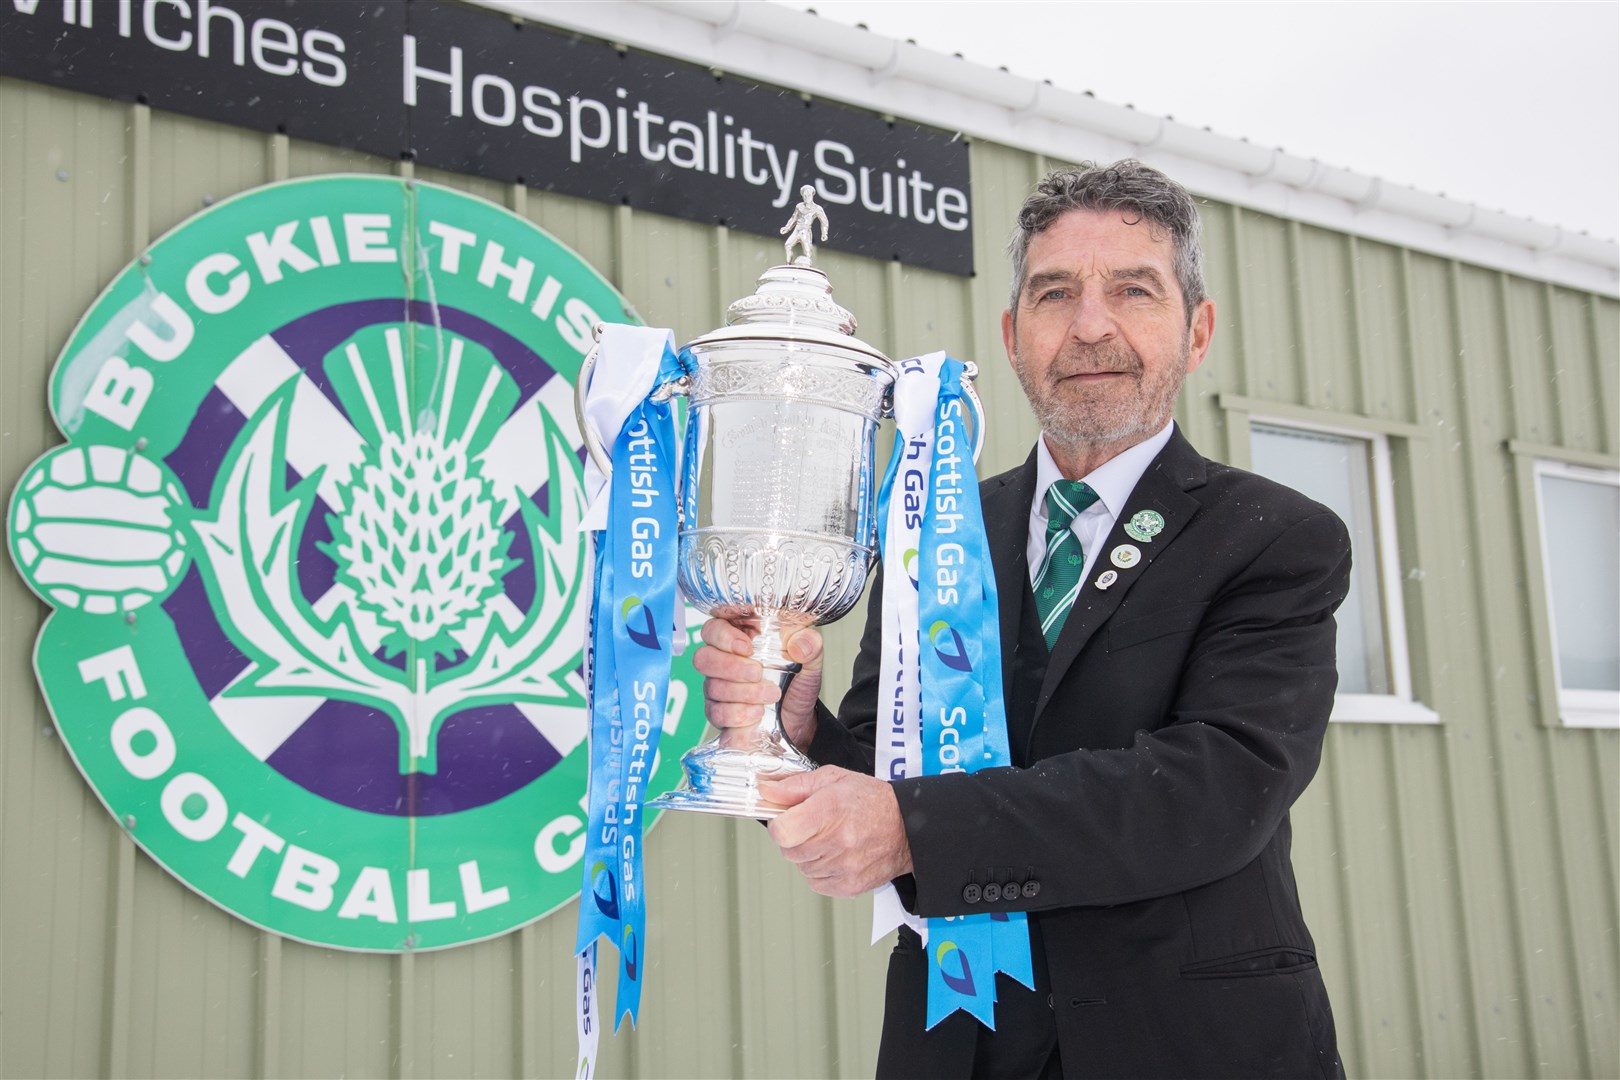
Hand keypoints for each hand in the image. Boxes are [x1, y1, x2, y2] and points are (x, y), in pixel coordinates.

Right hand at [692, 618, 822, 749]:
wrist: (799, 718)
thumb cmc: (796, 681)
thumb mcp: (810, 659)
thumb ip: (810, 645)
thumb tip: (799, 645)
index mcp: (740, 638)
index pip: (713, 628)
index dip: (723, 636)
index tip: (747, 647)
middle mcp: (723, 660)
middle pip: (703, 658)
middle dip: (731, 667)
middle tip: (758, 673)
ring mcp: (717, 687)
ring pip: (713, 687)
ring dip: (744, 693)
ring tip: (771, 695)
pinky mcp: (718, 712)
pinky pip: (717, 713)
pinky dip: (739, 714)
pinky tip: (757, 713)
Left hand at [761, 767, 912, 897]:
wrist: (908, 827)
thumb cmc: (871, 801)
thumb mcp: (833, 779)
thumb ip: (795, 786)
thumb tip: (766, 791)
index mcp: (830, 810)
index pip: (782, 832)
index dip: (780, 825)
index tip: (787, 819)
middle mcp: (838, 841)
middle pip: (789, 851)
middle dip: (795, 839)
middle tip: (815, 827)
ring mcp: (844, 867)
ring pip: (802, 868)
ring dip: (809, 856)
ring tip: (831, 840)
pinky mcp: (850, 886)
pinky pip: (816, 884)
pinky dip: (821, 872)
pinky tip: (837, 856)